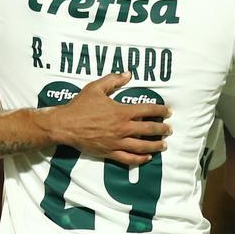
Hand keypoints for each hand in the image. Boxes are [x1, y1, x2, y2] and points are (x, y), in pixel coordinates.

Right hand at [44, 73, 171, 164]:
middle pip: (149, 130)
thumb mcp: (96, 88)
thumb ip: (113, 80)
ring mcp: (117, 142)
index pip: (148, 111)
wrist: (65, 125)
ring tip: (163, 145)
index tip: (168, 112)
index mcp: (122, 112)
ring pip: (142, 147)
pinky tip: (147, 158)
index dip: (161, 111)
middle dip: (162, 129)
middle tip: (169, 130)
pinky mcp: (110, 153)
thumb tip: (128, 74)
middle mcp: (123, 128)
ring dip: (155, 146)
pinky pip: (129, 159)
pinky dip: (140, 159)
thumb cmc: (80, 105)